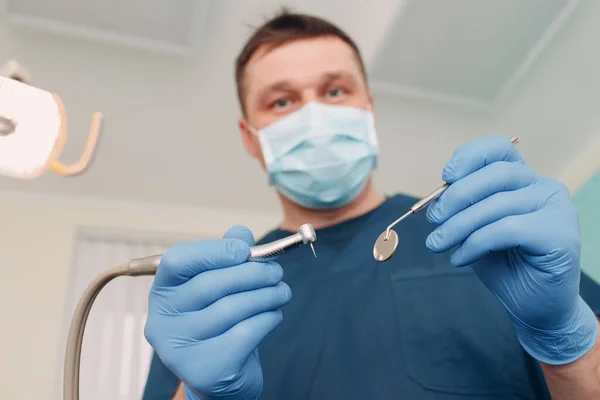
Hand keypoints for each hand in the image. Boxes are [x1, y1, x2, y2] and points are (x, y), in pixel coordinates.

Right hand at [144, 226, 291, 399]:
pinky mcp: (204, 371)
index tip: (245, 249)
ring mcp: (178, 350)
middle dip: (252, 273)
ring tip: (282, 291)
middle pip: (210, 284)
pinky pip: (245, 333)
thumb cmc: (219, 325)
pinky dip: (267, 319)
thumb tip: (241, 232)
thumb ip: (226, 257)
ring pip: (232, 308)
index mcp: (162, 292)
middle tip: (276, 272)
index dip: (214, 250)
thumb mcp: (219, 287)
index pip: (178, 260)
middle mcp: (162, 321)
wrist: (220, 377)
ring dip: (267, 295)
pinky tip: (273, 314)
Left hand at [425, 136, 597, 364]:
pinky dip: (475, 243)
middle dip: (455, 197)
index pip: (499, 149)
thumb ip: (462, 208)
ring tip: (437, 244)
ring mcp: (557, 210)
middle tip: (433, 220)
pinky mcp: (559, 236)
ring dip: (457, 226)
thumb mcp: (475, 228)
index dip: (470, 156)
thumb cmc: (504, 265)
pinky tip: (460, 258)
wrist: (533, 306)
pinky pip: (505, 230)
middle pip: (496, 174)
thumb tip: (435, 199)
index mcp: (524, 180)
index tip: (446, 176)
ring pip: (496, 205)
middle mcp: (545, 188)